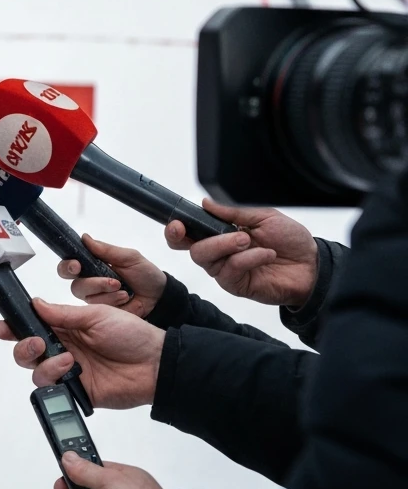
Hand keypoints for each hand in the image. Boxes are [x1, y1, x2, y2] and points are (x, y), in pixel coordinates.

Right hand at [0, 299, 164, 408]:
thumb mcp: (96, 315)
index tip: (3, 325)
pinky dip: (54, 378)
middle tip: (33, 341)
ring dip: (41, 362)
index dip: (15, 325)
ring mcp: (69, 370)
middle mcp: (64, 347)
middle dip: (21, 346)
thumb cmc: (131, 334)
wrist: (155, 364)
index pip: (34, 324)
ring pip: (36, 370)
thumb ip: (64, 314)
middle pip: (28, 350)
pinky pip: (54, 389)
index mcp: (67, 326)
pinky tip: (69, 367)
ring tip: (63, 356)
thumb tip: (35, 304)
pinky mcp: (77, 390)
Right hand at [63, 234, 166, 317]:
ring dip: (105, 290)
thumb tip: (84, 237)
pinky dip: (113, 300)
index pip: (69, 266)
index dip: (67, 266)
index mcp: (92, 266)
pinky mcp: (104, 313)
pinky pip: (100, 308)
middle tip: (106, 281)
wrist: (160, 296)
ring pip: (87, 297)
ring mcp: (97, 299)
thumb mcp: (128, 257)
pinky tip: (125, 296)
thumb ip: (106, 250)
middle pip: (75, 285)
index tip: (76, 265)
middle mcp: (90, 283)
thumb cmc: (144, 273)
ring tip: (122, 286)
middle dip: (89, 282)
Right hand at [164, 198, 318, 306]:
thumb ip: (233, 211)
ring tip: (250, 240)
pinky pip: (230, 271)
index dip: (176, 230)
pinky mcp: (237, 285)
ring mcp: (226, 271)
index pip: (188, 234)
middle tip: (237, 233)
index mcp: (220, 234)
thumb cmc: (289, 240)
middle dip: (210, 239)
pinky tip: (265, 254)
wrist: (312, 265)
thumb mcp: (263, 216)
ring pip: (207, 259)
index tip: (178, 224)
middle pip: (192, 249)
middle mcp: (219, 253)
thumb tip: (206, 203)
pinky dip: (248, 259)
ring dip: (228, 246)